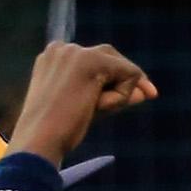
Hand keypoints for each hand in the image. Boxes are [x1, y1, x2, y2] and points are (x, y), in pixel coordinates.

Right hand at [12, 38, 159, 164]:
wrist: (39, 141)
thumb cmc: (57, 132)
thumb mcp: (89, 109)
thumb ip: (114, 97)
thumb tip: (146, 92)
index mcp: (54, 58)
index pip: (96, 60)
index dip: (117, 78)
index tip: (141, 95)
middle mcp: (63, 48)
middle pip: (111, 56)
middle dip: (128, 77)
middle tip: (152, 94)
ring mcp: (76, 52)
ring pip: (120, 66)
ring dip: (119, 93)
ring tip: (93, 111)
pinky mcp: (91, 61)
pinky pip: (129, 75)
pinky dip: (121, 97)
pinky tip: (97, 107)